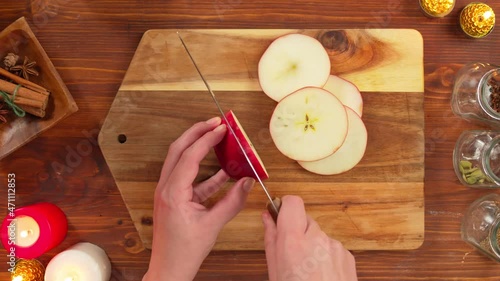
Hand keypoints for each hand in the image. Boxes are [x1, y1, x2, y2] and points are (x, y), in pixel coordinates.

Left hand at [143, 117, 254, 280]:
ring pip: (180, 160)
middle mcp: (166, 188)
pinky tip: (223, 172)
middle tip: (215, 122)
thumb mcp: (213, 225)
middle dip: (196, 132)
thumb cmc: (184, 251)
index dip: (206, 139)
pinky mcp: (174, 198)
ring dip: (198, 148)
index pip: (189, 157)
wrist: (169, 269)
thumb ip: (233, 201)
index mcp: (173, 193)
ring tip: (217, 137)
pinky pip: (189, 178)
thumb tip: (247, 182)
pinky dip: (204, 172)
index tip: (221, 128)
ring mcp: (168, 192)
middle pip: (178, 149)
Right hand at [262, 196, 357, 280]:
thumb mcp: (274, 271)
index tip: (279, 215)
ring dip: (312, 245)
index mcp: (294, 242)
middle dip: (297, 231)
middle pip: (305, 219)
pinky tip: (320, 275)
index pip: (292, 202)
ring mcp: (335, 246)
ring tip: (307, 271)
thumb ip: (271, 239)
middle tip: (291, 253)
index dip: (285, 206)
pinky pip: (332, 247)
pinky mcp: (347, 255)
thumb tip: (268, 218)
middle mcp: (317, 239)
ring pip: (319, 234)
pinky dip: (325, 256)